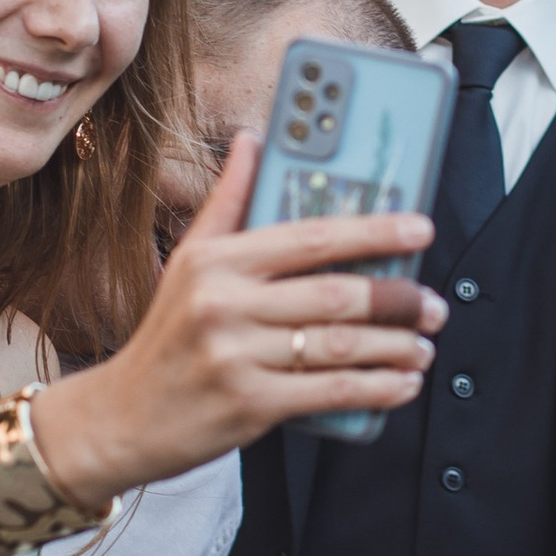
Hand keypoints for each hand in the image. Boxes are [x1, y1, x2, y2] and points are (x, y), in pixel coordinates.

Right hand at [41, 139, 444, 496]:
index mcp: (217, 261)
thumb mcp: (188, 262)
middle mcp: (225, 304)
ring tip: (425, 344)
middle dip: (399, 299)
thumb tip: (252, 138)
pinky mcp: (249, 405)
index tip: (420, 228)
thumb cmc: (166, 336)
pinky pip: (330, 392)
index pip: (310, 236)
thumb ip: (228, 202)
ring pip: (340, 346)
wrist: (122, 418)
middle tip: (434, 304)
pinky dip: (377, 389)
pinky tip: (402, 383)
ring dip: (397, 346)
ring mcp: (237, 357)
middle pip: (336, 294)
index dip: (374, 231)